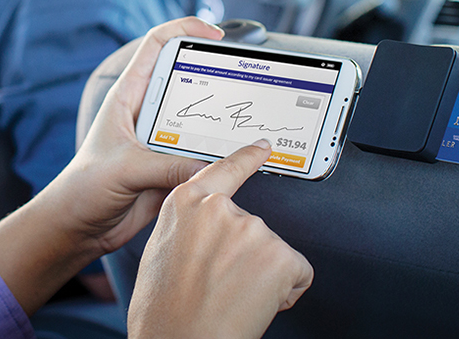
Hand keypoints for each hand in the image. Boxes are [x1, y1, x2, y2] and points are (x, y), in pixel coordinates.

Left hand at [0, 16, 222, 313]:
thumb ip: (166, 166)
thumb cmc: (84, 188)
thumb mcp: (124, 169)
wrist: (78, 227)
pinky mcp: (172, 166)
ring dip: (222, 121)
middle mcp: (148, 113)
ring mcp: (162, 139)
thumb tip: (210, 166)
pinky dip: (221, 155)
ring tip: (251, 120)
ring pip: (200, 120)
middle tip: (245, 80)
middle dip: (216, 75)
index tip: (214, 33)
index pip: (156, 46)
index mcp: (129, 97)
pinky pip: (202, 154)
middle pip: (187, 80)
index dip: (184, 29)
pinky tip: (241, 158)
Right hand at [128, 141, 312, 338]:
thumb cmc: (163, 312)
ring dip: (263, 277)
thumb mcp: (162, 252)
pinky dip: (283, 293)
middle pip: (251, 227)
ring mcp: (252, 229)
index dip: (247, 158)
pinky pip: (296, 274)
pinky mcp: (279, 255)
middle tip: (219, 286)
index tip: (264, 146)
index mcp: (186, 202)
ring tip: (230, 298)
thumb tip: (205, 236)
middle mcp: (220, 207)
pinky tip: (254, 304)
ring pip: (273, 253)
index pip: (224, 170)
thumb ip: (189, 229)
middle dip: (246, 257)